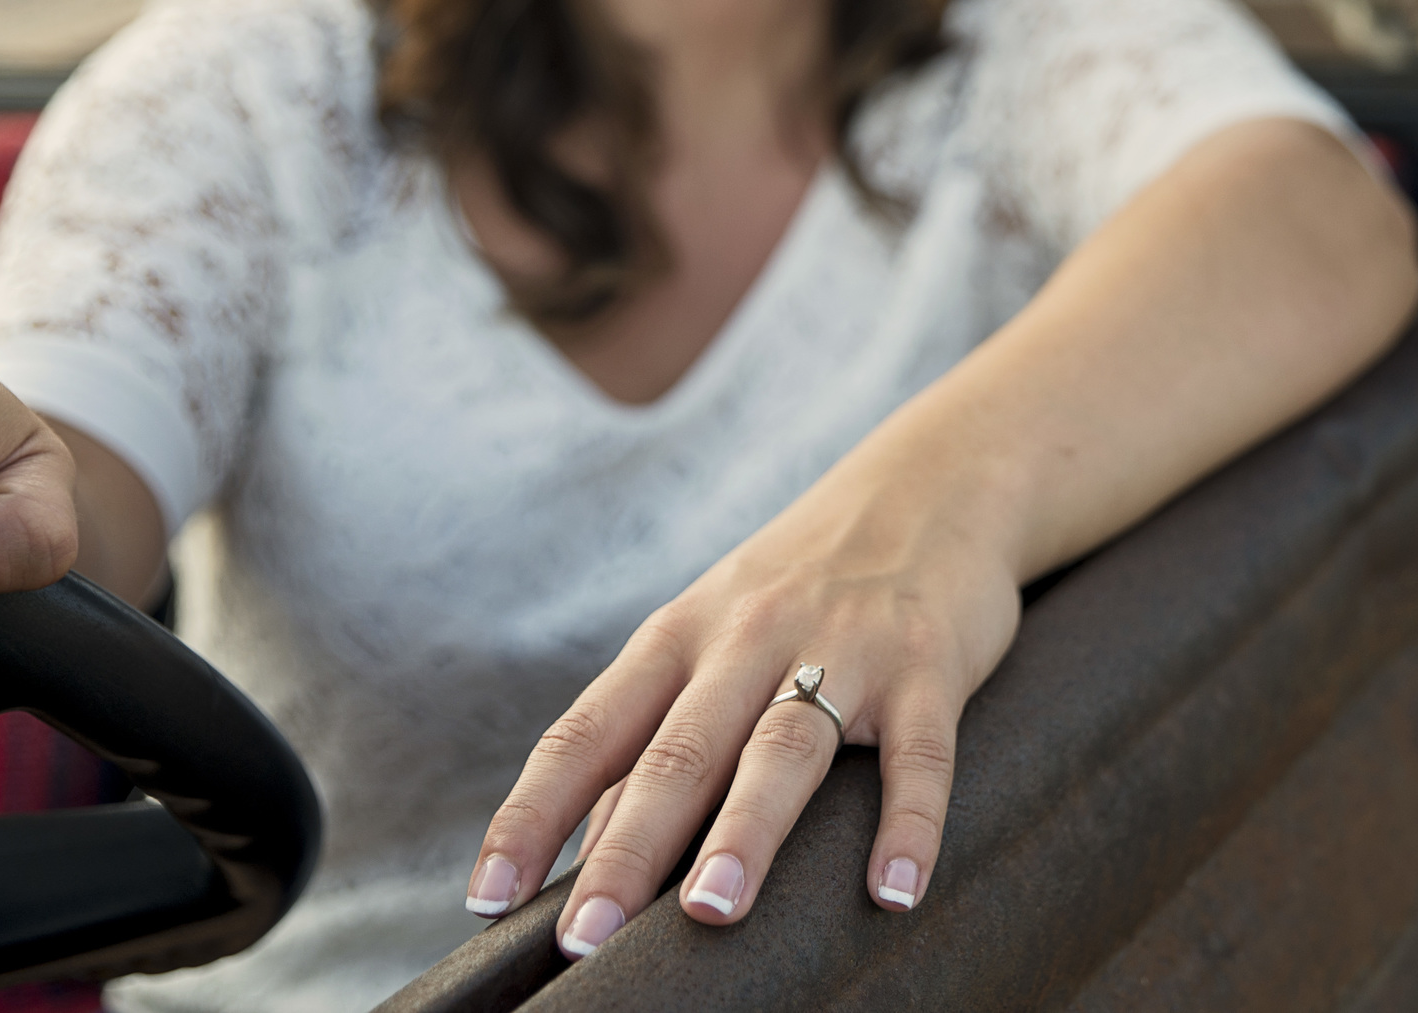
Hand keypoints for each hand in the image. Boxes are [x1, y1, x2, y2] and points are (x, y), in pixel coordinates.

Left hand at [466, 452, 1022, 956]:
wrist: (934, 483)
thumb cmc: (804, 584)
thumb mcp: (715, 636)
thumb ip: (656, 741)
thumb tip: (589, 856)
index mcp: (679, 637)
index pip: (587, 733)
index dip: (532, 814)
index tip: (484, 897)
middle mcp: (751, 637)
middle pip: (679, 750)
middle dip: (629, 847)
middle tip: (585, 934)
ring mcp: (845, 648)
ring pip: (783, 745)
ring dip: (747, 830)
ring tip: (712, 912)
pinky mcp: (929, 665)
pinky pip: (920, 753)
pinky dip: (909, 822)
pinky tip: (893, 890)